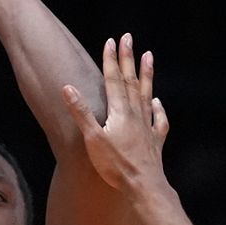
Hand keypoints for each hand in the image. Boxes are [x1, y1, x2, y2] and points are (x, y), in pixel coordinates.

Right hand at [62, 33, 168, 193]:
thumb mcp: (93, 139)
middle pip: (131, 81)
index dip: (111, 60)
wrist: (144, 186)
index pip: (113, 80)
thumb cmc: (116, 166)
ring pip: (147, 94)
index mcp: (120, 112)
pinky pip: (158, 119)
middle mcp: (136, 114)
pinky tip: (157, 102)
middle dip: (128, 59)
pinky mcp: (155, 141)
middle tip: (129, 38)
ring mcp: (148, 127)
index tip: (111, 41)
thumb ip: (81, 113)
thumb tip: (67, 88)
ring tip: (149, 56)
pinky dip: (157, 108)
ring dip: (147, 75)